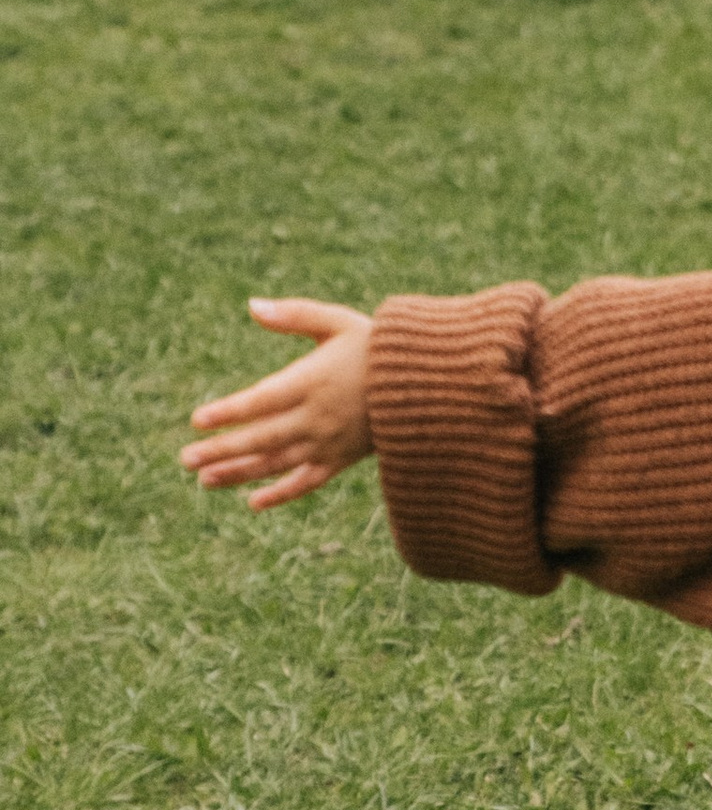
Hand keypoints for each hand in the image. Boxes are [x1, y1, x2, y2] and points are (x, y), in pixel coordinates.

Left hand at [183, 301, 373, 508]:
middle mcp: (318, 416)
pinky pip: (308, 482)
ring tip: (204, 480)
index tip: (197, 420)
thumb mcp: (338, 321)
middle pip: (262, 438)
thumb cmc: (378, 346)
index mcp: (313, 380)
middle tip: (185, 460)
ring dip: (239, 473)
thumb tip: (252, 306)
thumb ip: (295, 314)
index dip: (229, 412)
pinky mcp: (343, 459)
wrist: (428, 381)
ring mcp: (330, 442)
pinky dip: (282, 495)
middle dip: (221, 450)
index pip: (262, 400)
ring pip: (277, 464)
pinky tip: (254, 503)